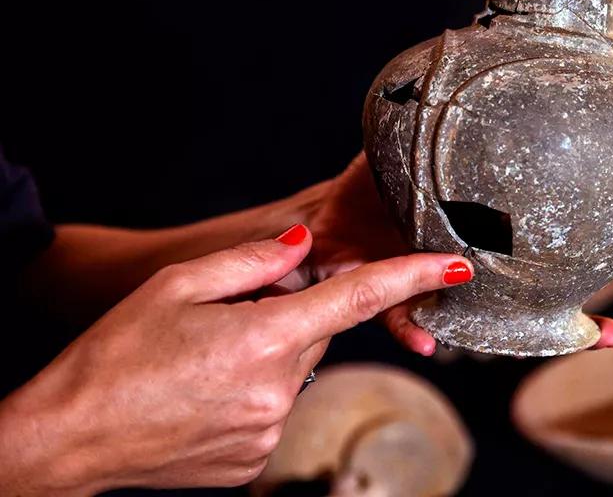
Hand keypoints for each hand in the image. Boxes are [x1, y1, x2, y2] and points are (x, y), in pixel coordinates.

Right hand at [0, 225, 471, 494]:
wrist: (67, 441)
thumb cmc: (113, 358)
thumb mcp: (177, 287)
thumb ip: (253, 260)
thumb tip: (307, 241)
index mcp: (266, 338)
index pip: (360, 297)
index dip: (414, 277)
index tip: (457, 267)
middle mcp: (280, 390)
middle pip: (316, 333)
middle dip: (289, 316)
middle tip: (230, 318)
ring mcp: (270, 431)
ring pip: (295, 372)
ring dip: (268, 356)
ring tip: (204, 363)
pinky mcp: (256, 460)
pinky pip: (275, 409)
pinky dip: (253, 393)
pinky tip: (205, 394)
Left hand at [305, 153, 612, 354]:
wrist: (317, 224)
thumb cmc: (367, 190)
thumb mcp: (406, 151)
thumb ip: (428, 123)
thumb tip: (459, 70)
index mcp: (475, 228)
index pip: (538, 239)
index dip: (582, 251)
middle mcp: (464, 263)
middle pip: (529, 292)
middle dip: (574, 310)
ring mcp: (432, 284)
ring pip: (486, 319)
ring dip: (522, 336)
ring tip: (548, 347)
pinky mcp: (388, 297)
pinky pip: (405, 317)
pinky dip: (416, 330)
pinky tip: (431, 342)